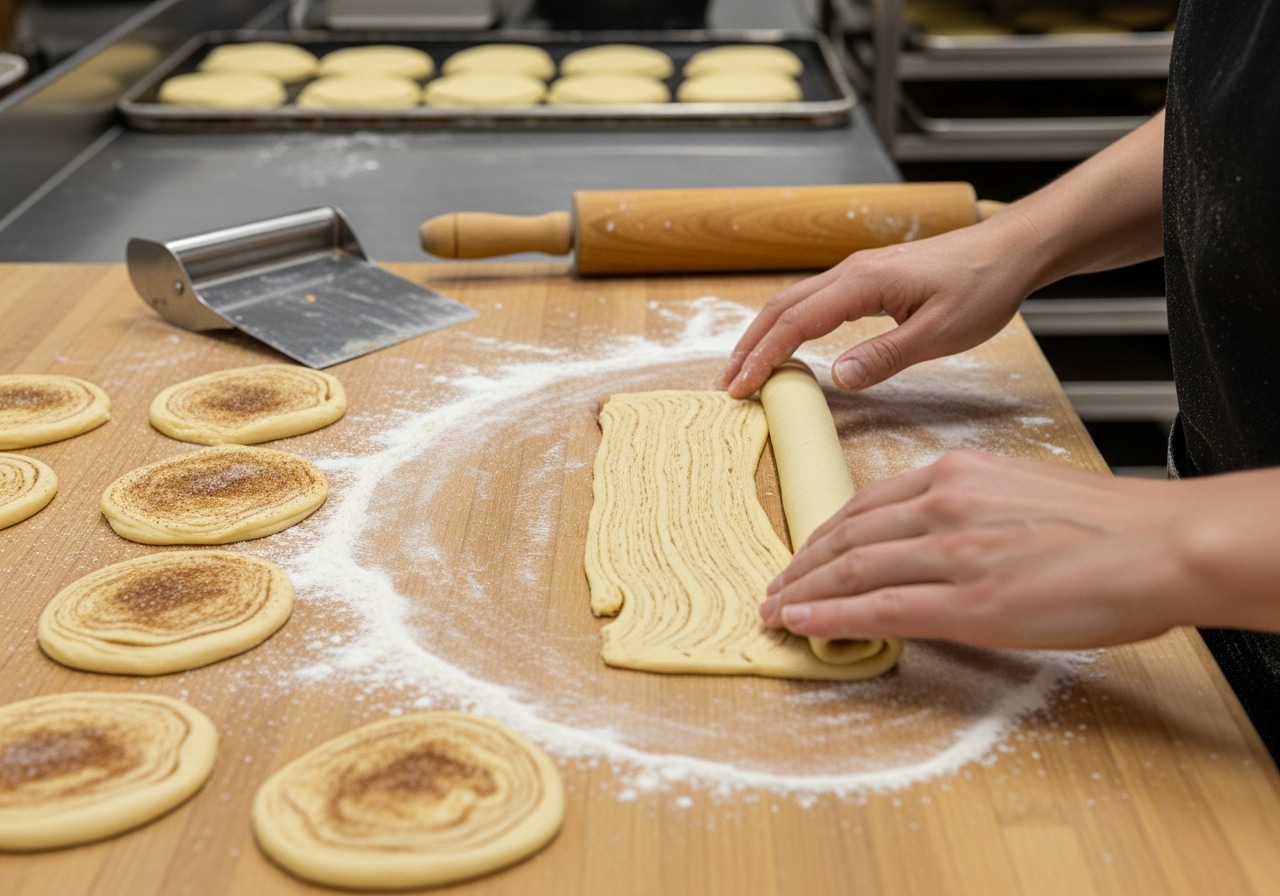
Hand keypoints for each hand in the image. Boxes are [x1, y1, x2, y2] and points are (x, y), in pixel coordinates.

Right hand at [720, 214, 1037, 398]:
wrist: (1011, 249)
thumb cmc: (983, 288)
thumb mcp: (939, 333)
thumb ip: (885, 356)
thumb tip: (837, 379)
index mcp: (862, 283)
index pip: (795, 322)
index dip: (763, 357)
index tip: (741, 388)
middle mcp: (851, 272)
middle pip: (781, 308)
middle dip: (749, 346)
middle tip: (727, 384)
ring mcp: (858, 272)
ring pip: (794, 301)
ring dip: (765, 334)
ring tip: (745, 367)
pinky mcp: (869, 278)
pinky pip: (814, 300)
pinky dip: (788, 325)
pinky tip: (787, 344)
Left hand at [758, 451, 1279, 648]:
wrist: (1162, 544)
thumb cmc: (1107, 525)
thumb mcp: (1020, 493)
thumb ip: (968, 510)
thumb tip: (934, 544)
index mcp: (956, 474)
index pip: (866, 503)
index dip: (825, 534)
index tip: (805, 554)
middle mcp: (943, 504)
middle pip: (846, 535)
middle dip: (801, 564)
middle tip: (775, 585)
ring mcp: (951, 552)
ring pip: (850, 569)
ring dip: (803, 592)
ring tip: (777, 610)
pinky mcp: (968, 602)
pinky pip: (877, 608)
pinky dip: (830, 616)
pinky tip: (802, 623)